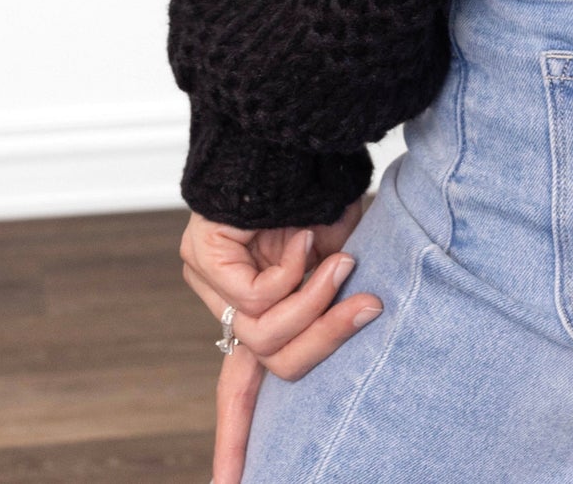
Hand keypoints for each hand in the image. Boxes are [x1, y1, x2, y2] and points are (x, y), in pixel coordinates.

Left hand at [181, 202, 382, 483]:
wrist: (300, 131)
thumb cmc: (329, 189)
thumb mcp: (344, 261)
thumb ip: (335, 305)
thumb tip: (365, 333)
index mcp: (256, 307)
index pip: (241, 389)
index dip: (237, 442)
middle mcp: (225, 300)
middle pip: (268, 368)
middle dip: (325, 342)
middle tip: (369, 308)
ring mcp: (208, 278)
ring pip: (266, 339)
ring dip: (316, 302)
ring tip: (339, 257)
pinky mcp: (203, 256)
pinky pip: (257, 301)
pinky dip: (294, 271)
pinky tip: (303, 233)